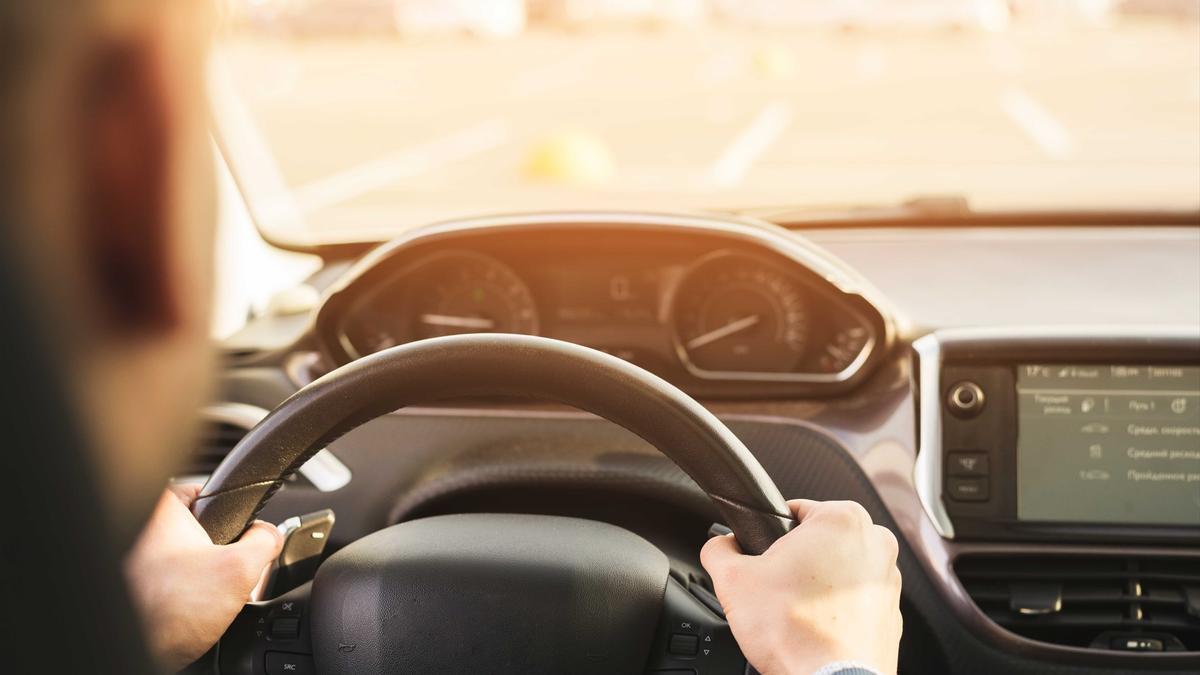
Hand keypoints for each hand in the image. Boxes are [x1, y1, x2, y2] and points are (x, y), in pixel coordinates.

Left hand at [124, 485, 283, 669]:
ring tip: (203, 594)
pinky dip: (180, 589)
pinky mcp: (131, 584)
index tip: (236, 533)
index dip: (230, 512)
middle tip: (221, 571)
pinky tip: (187, 607)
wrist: (140, 653)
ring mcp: (130, 558)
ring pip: (181, 554)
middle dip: (215, 548)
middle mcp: (138, 527)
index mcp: (159, 509)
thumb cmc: (170, 612)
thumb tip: (270, 536)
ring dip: (198, 572)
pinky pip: (167, 578)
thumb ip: (265, 541)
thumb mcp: (240, 568)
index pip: (205, 490)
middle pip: (195, 526)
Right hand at [700, 499, 902, 674]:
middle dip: (795, 561)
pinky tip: (814, 627)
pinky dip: (835, 608)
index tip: (761, 559)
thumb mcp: (733, 580)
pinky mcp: (892, 612)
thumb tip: (719, 546)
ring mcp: (889, 579)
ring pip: (838, 569)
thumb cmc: (794, 631)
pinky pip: (854, 600)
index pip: (793, 510)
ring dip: (816, 584)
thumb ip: (719, 550)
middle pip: (818, 540)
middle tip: (774, 588)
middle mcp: (875, 542)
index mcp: (843, 519)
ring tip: (794, 611)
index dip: (769, 535)